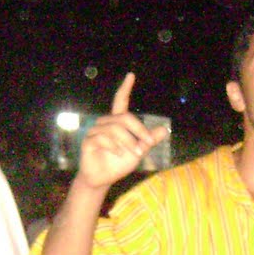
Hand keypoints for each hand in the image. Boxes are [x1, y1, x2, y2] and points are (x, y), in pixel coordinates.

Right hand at [76, 73, 169, 192]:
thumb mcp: (138, 151)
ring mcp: (95, 131)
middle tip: (146, 145)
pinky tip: (118, 154)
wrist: (103, 178)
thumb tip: (165, 129)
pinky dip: (115, 147)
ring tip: (135, 153)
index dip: (125, 88)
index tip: (131, 75)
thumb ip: (149, 140)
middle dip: (139, 130)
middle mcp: (105, 123)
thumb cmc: (119, 163)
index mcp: (117, 122)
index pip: (120, 101)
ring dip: (128, 142)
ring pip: (115, 129)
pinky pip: (103, 138)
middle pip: (124, 118)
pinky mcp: (88, 141)